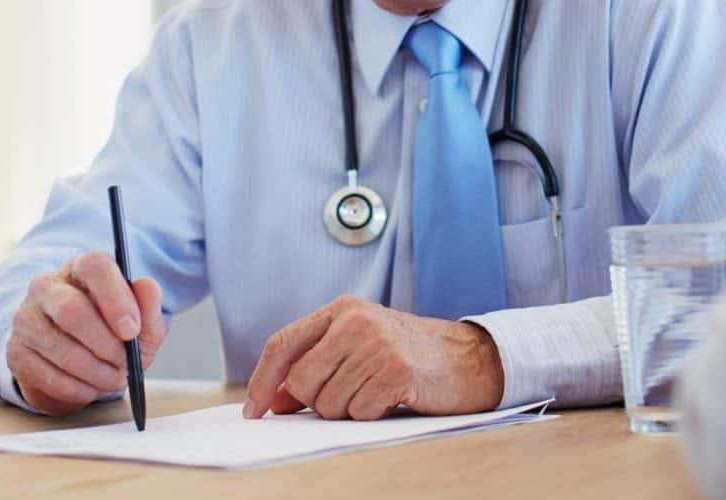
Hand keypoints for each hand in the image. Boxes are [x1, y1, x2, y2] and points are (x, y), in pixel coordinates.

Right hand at [6, 250, 167, 415]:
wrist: (81, 363)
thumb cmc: (113, 332)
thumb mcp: (141, 320)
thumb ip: (148, 304)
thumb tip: (147, 286)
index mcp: (82, 268)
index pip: (94, 267)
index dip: (115, 299)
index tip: (132, 331)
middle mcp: (47, 287)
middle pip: (71, 310)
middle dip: (105, 344)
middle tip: (125, 362)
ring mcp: (26, 319)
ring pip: (62, 349)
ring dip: (96, 372)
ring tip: (114, 377)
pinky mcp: (16, 352)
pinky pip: (48, 376)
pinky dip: (78, 388)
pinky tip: (90, 386)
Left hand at [242, 296, 503, 420]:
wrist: (471, 358)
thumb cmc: (410, 355)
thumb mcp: (359, 345)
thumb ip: (316, 363)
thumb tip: (273, 400)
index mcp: (341, 309)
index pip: (283, 344)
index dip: (262, 381)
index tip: (254, 410)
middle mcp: (355, 321)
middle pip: (300, 381)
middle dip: (316, 402)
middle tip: (350, 394)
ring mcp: (376, 345)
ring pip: (327, 403)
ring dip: (348, 410)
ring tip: (376, 392)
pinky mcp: (396, 372)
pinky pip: (358, 412)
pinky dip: (370, 414)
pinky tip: (391, 399)